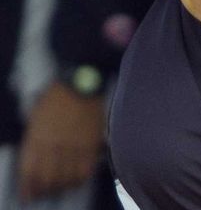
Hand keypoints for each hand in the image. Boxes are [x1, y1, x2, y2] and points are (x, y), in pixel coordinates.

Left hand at [18, 82, 105, 202]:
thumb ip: (34, 141)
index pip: (29, 172)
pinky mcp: (91, 144)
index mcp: (37, 138)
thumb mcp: (36, 119)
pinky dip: (81, 178)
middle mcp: (54, 146)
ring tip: (62, 187)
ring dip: (63, 186)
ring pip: (67, 178)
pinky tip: (78, 179)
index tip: (29, 196)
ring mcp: (74, 146)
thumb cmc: (55, 99)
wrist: (80, 86)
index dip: (29, 188)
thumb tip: (35, 162)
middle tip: (46, 193)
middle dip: (46, 190)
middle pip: (48, 179)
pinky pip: (85, 169)